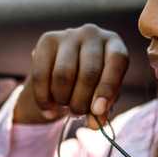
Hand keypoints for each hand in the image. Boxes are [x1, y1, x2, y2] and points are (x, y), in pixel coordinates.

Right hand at [14, 23, 129, 128]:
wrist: (67, 68)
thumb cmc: (93, 83)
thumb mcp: (103, 95)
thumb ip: (102, 109)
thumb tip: (94, 123)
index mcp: (114, 44)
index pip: (116, 61)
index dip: (108, 88)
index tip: (98, 111)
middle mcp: (92, 33)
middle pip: (88, 73)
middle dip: (82, 102)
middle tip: (78, 113)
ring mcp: (68, 34)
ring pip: (63, 75)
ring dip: (63, 100)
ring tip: (65, 106)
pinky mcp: (46, 40)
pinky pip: (40, 75)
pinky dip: (44, 99)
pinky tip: (49, 109)